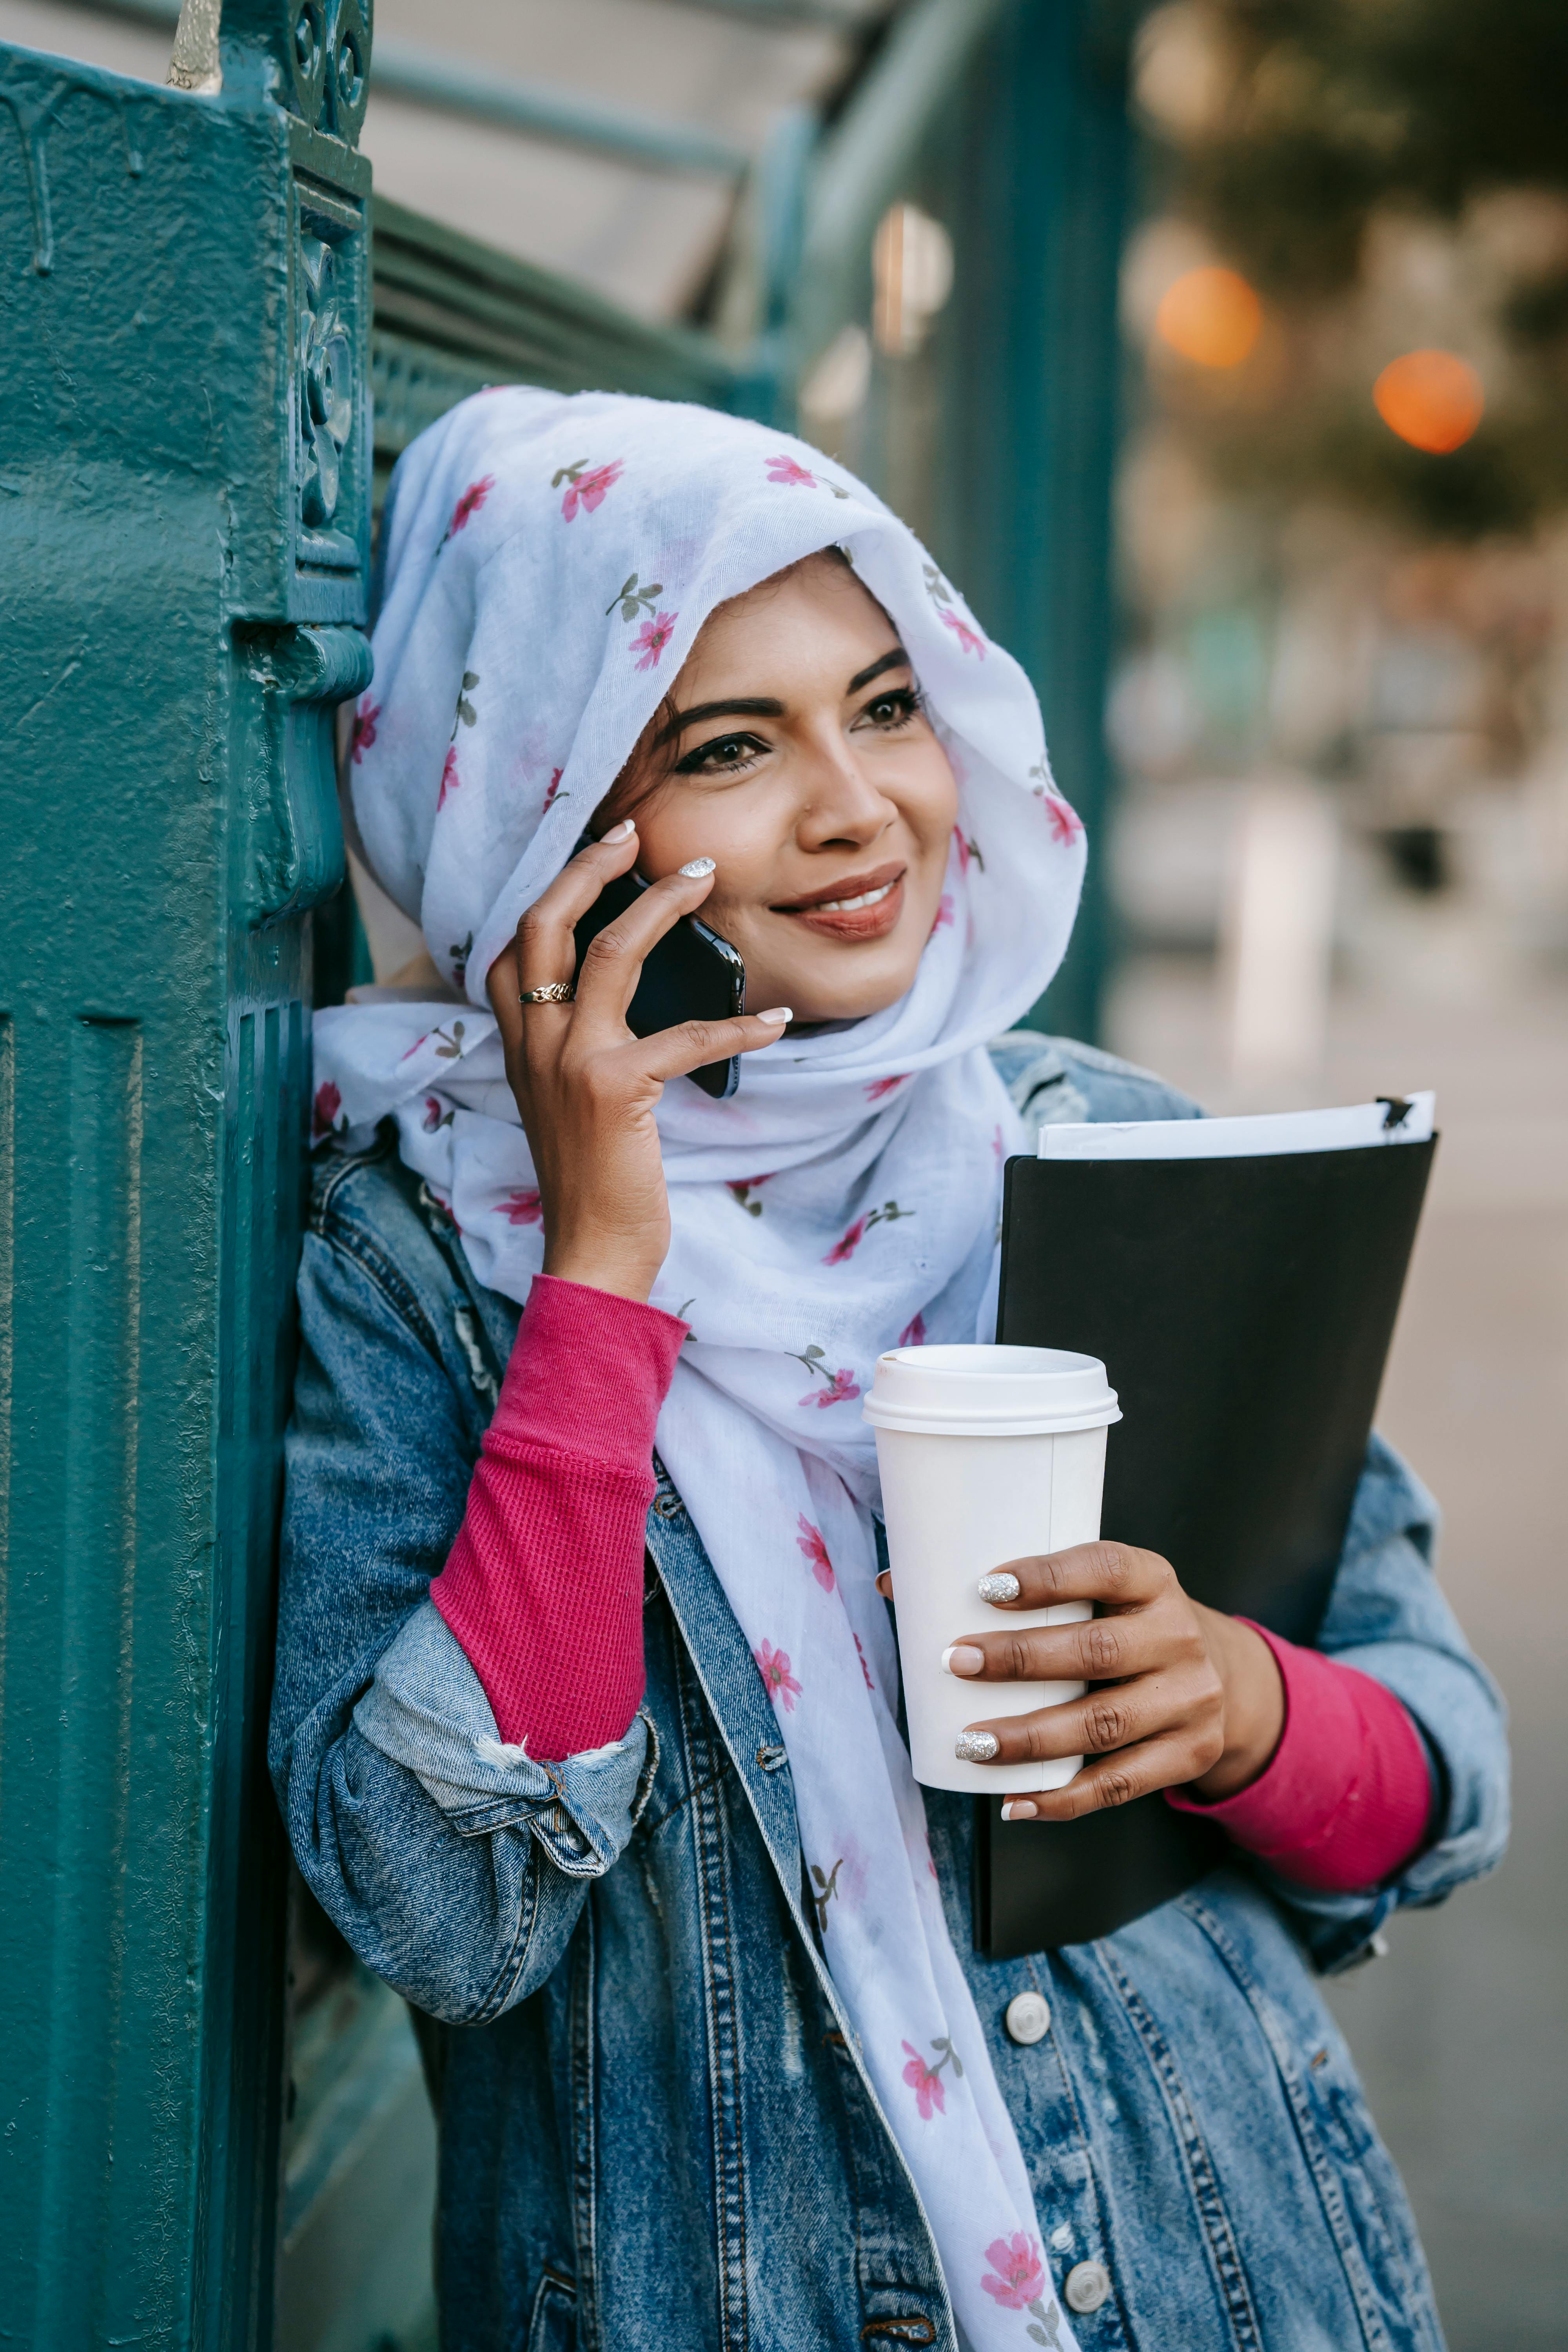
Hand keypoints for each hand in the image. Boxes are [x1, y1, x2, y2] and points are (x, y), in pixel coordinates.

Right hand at [485, 822, 790, 1301]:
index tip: (601, 853)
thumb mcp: (569, 1102)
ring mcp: (569, 1062)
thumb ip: (582, 1049)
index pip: (514, 945)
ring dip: (660, 907)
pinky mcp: (613, 1089)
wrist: (590, 1253)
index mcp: (522, 1043)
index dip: (553, 891)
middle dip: (591, 869)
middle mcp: (535, 1042)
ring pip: (608, 952)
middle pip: (545, 924)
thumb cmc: (595, 1181)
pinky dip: (738, 1025)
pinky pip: (685, 1036)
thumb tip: (631, 1007)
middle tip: (640, 834)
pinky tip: (777, 1023)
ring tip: (702, 881)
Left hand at [881, 1542, 1284, 1818]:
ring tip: (969, 1744)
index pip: (1105, 1568)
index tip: (986, 1586)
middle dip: (1021, 1659)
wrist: (1224, 1677)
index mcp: (1153, 1580)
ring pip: (1103, 1725)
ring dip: (1030, 1738)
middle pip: (1097, 1651)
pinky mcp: (1189, 1754)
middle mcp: (1179, 1636)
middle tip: (956, 1662)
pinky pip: (1120, 1784)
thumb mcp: (1099, 1592)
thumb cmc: (1127, 1624)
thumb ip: (1018, 1588)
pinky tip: (1015, 1801)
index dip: (1047, 1577)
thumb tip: (893, 1584)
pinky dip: (1063, 1797)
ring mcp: (1190, 1700)